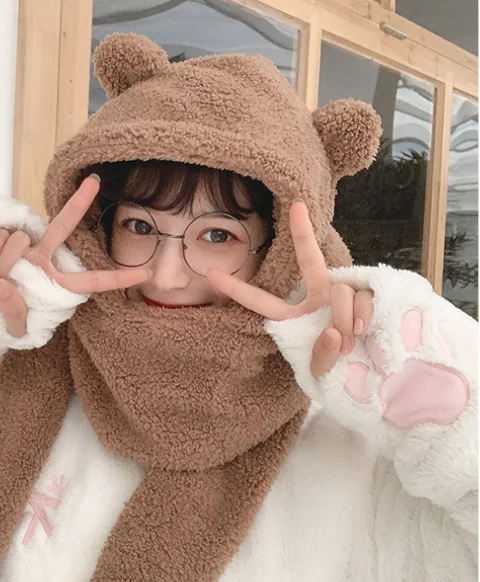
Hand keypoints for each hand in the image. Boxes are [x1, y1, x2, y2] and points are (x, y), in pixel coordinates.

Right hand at [0, 176, 149, 337]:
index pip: (92, 280)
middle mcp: (44, 258)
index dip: (118, 278)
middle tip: (94, 181)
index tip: (145, 273)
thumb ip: (13, 312)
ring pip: (19, 240)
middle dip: (79, 202)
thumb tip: (3, 283)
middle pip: (63, 225)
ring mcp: (23, 247)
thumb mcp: (16, 327)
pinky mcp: (0, 240)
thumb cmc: (12, 318)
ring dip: (4, 262)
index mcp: (58, 283)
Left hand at [206, 202, 372, 379]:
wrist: (371, 374)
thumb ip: (321, 356)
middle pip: (309, 260)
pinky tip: (361, 333)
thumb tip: (332, 332)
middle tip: (297, 206)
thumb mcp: (320, 371)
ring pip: (340, 293)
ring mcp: (344, 294)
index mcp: (293, 315)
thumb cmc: (337, 370)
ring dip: (343, 321)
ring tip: (348, 344)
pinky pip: (362, 299)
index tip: (211, 272)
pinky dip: (362, 317)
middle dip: (302, 233)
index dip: (237, 288)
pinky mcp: (368, 295)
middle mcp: (317, 297)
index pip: (260, 300)